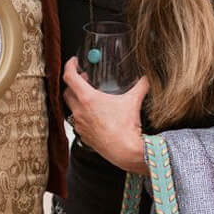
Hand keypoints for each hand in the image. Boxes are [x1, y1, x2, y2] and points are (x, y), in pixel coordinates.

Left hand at [62, 58, 147, 173]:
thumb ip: (140, 85)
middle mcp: (79, 111)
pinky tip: (93, 114)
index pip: (70, 77)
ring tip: (88, 96)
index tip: (73, 62)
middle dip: (73, 82)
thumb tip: (146, 77)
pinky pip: (77, 122)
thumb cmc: (125, 128)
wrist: (124, 150)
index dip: (70, 66)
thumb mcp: (133, 101)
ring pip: (71, 107)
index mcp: (88, 99)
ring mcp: (80, 124)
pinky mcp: (83, 135)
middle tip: (83, 78)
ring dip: (77, 99)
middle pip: (67, 91)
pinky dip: (81, 114)